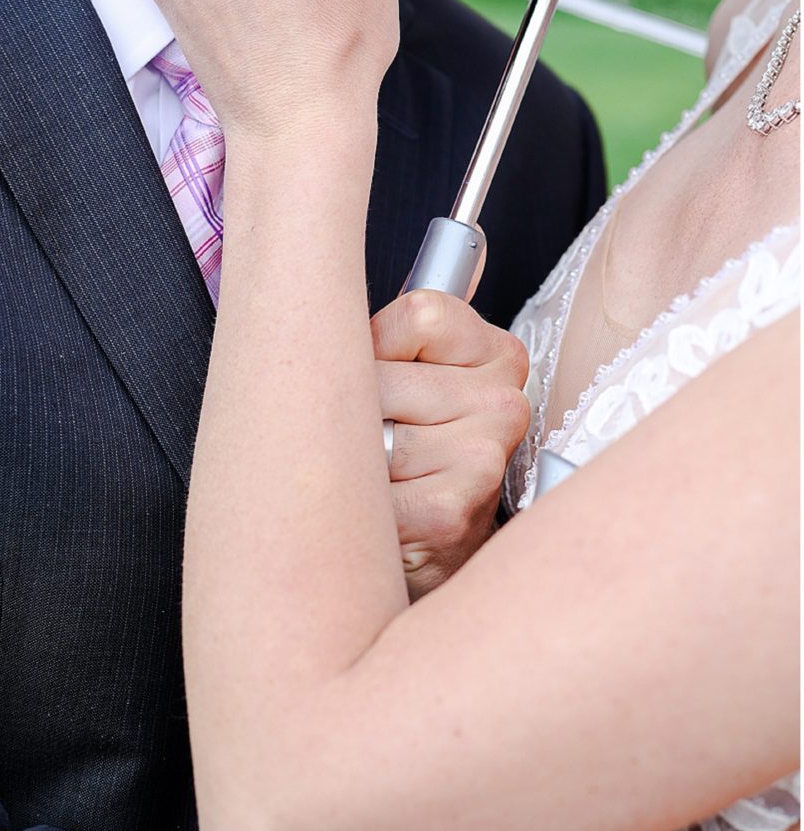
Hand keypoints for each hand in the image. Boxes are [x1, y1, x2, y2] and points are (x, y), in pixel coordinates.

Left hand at [372, 290, 529, 599]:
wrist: (427, 556)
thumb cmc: (412, 460)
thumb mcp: (412, 377)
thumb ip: (394, 330)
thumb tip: (324, 274)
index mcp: (499, 356)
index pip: (419, 313)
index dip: (376, 346)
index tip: (380, 376)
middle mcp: (505, 404)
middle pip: (382, 374)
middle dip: (353, 408)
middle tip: (367, 440)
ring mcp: (484, 458)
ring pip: (371, 429)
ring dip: (351, 458)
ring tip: (373, 478)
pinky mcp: (452, 512)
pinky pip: (369, 486)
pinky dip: (355, 503)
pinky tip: (378, 512)